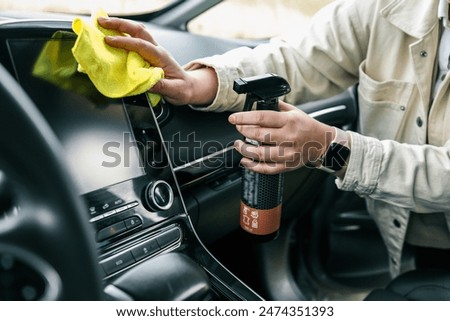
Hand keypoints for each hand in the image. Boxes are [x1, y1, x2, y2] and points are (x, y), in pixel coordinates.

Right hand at [97, 17, 216, 105]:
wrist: (189, 87)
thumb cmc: (182, 88)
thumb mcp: (174, 91)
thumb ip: (161, 86)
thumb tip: (146, 82)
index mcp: (161, 57)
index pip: (141, 45)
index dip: (125, 42)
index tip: (110, 41)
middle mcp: (156, 50)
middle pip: (138, 31)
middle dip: (120, 24)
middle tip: (102, 22)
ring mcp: (152, 50)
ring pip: (136, 32)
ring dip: (120, 25)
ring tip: (103, 23)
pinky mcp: (148, 54)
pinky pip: (134, 39)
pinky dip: (122, 33)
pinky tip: (111, 33)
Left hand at [228, 101, 334, 173]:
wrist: (323, 143)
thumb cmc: (307, 126)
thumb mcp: (295, 111)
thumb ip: (277, 107)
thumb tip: (259, 102)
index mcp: (289, 121)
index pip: (262, 118)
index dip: (244, 118)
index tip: (233, 118)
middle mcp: (288, 137)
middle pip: (259, 135)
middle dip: (243, 131)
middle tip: (237, 128)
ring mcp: (288, 153)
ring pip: (260, 153)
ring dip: (245, 149)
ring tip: (238, 145)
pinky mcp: (287, 165)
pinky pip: (267, 168)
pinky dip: (253, 166)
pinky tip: (246, 161)